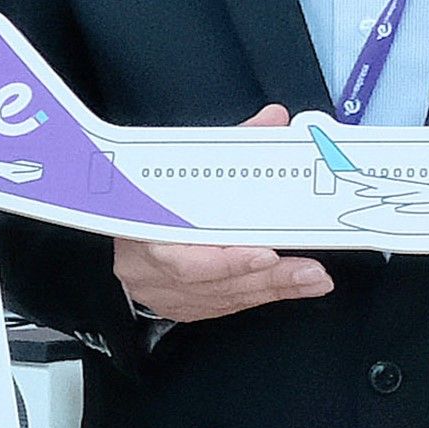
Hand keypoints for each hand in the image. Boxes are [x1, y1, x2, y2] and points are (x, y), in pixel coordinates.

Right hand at [111, 107, 334, 322]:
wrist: (115, 221)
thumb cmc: (149, 190)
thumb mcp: (183, 164)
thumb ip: (231, 147)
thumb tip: (272, 121)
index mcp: (140, 229)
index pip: (180, 257)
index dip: (225, 261)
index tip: (266, 253)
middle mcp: (148, 270)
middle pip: (213, 281)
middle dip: (269, 277)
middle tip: (311, 271)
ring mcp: (164, 293)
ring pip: (224, 297)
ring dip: (274, 287)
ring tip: (313, 278)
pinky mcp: (182, 306)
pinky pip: (226, 305)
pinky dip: (261, 294)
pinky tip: (291, 286)